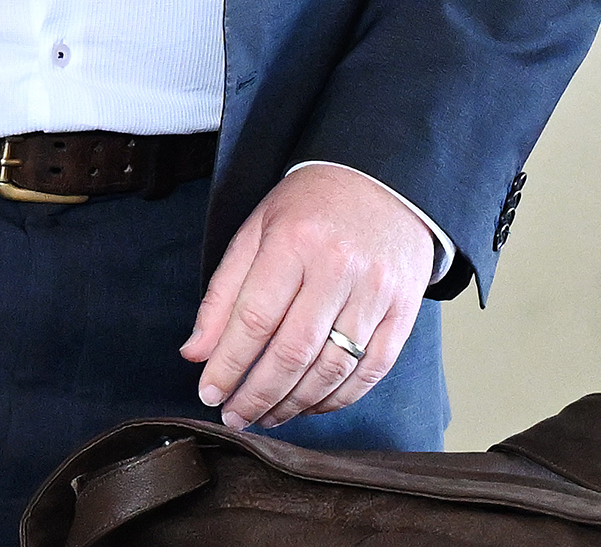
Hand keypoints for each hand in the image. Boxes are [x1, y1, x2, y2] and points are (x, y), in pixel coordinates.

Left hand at [180, 164, 433, 427]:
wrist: (384, 182)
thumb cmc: (310, 207)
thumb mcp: (255, 232)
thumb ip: (224, 293)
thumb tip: (196, 352)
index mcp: (294, 243)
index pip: (254, 319)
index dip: (228, 364)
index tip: (209, 393)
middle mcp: (338, 269)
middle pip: (293, 352)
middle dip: (257, 394)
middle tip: (235, 417)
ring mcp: (377, 293)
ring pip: (332, 369)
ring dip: (295, 404)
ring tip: (267, 416)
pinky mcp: (404, 312)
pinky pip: (371, 371)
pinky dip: (338, 398)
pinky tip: (311, 405)